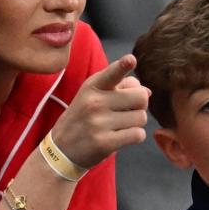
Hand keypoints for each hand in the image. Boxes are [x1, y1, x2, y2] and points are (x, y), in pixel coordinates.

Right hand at [50, 54, 149, 168]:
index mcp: (92, 87)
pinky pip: (138, 135)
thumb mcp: (92, 97)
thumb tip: (147, 91)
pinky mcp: (105, 143)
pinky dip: (135, 136)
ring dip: (136, 123)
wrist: (61, 150)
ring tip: (120, 125)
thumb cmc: (83, 119)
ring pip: (141, 117)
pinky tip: (121, 137)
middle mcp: (95, 102)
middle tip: (127, 111)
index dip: (123, 66)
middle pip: (141, 97)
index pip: (111, 73)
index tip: (131, 59)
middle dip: (140, 105)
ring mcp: (99, 123)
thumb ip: (119, 88)